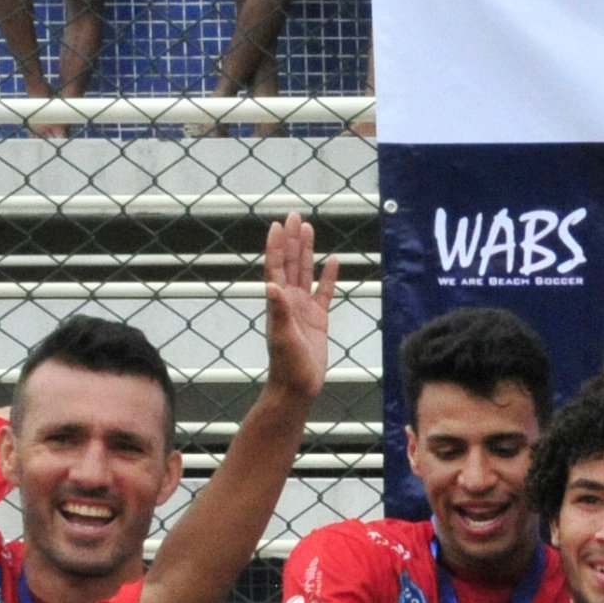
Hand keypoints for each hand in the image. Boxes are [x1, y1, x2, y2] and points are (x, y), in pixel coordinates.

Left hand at [259, 212, 338, 399]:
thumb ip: (278, 311)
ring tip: (308, 229)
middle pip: (290, 263)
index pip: (276, 267)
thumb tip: (271, 286)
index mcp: (279, 302)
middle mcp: (289, 300)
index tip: (278, 225)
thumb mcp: (282, 337)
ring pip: (305, 272)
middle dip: (292, 240)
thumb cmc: (287, 364)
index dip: (276, 246)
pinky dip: (327, 276)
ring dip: (306, 251)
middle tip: (295, 216)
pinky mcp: (318, 318)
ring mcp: (304, 308)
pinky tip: (332, 261)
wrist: (298, 385)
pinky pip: (324, 292)